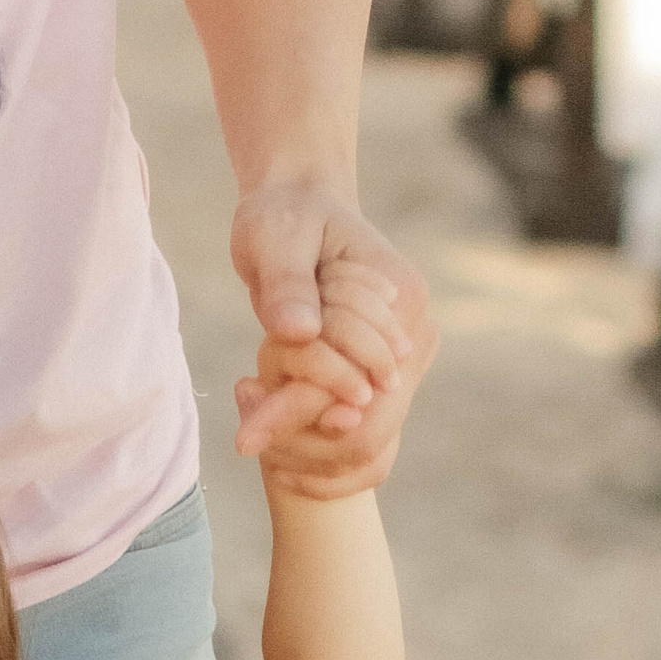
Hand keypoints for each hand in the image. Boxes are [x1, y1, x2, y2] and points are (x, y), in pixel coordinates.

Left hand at [231, 181, 433, 498]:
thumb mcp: (276, 240)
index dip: (304, 417)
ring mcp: (406, 363)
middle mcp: (417, 337)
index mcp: (403, 299)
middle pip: (369, 433)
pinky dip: (313, 448)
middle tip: (243, 438)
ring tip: (249, 428)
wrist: (301, 209)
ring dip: (305, 450)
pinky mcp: (383, 379)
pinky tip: (270, 435)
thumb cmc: (284, 218)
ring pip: (364, 447)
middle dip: (302, 443)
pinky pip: (357, 438)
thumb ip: (287, 286)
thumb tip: (299, 332)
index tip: (245, 439)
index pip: (362, 387)